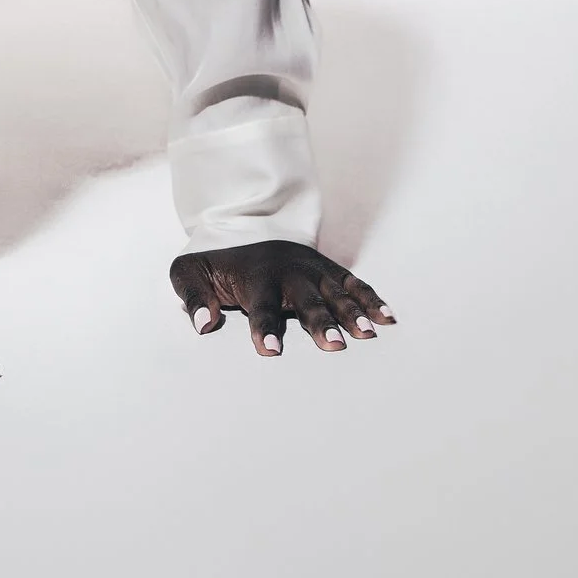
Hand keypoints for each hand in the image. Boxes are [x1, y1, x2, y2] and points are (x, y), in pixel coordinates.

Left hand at [171, 240, 394, 356]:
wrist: (245, 227)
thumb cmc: (218, 264)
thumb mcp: (190, 272)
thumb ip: (192, 296)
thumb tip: (201, 324)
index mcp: (255, 279)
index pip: (260, 307)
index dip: (264, 329)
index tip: (270, 350)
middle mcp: (288, 274)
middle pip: (306, 301)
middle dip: (318, 322)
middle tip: (333, 345)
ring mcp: (312, 271)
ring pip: (335, 293)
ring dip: (351, 313)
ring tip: (367, 335)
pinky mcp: (329, 270)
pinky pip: (354, 283)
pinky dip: (371, 298)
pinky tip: (388, 318)